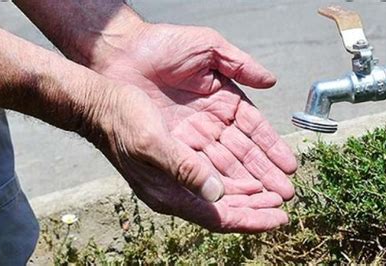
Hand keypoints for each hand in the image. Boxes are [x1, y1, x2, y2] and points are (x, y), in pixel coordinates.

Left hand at [97, 23, 297, 198]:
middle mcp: (211, 122)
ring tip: (267, 201)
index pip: (254, 129)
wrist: (122, 53)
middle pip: (243, 154)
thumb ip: (240, 63)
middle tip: (286, 193)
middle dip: (265, 174)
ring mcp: (191, 136)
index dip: (272, 148)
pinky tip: (234, 197)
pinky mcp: (170, 146)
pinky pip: (197, 168)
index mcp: (224, 100)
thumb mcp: (208, 47)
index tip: (289, 166)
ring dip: (246, 184)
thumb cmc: (164, 45)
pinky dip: (215, 183)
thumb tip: (271, 81)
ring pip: (224, 165)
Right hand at [97, 83, 289, 231]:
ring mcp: (178, 178)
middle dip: (256, 208)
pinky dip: (236, 179)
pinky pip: (215, 177)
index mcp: (170, 193)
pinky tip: (250, 176)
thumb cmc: (123, 122)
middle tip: (284, 204)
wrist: (102, 107)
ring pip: (223, 195)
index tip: (279, 218)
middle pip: (225, 209)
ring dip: (250, 194)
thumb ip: (184, 169)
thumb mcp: (152, 143)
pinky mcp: (180, 162)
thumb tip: (217, 193)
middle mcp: (177, 191)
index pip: (219, 216)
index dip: (251, 219)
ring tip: (274, 191)